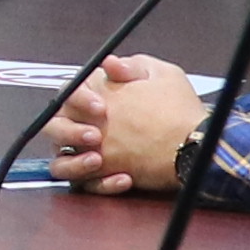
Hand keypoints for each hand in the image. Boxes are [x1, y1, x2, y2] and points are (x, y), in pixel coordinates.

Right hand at [41, 55, 211, 196]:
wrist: (194, 145)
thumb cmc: (176, 111)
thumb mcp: (161, 76)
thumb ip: (133, 66)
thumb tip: (110, 63)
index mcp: (94, 99)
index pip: (68, 95)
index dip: (79, 99)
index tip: (101, 107)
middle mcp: (85, 126)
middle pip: (54, 128)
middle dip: (70, 132)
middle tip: (95, 136)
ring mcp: (89, 154)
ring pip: (60, 163)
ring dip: (75, 163)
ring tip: (98, 160)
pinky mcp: (99, 179)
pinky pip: (87, 186)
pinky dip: (103, 183)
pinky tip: (124, 178)